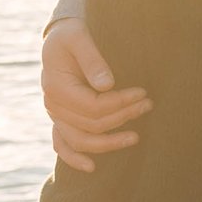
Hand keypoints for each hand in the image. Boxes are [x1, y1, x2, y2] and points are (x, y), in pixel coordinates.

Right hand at [43, 18, 149, 173]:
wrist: (59, 38)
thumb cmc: (71, 34)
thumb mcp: (79, 36)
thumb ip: (92, 58)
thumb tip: (107, 85)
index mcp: (57, 86)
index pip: (93, 106)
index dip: (120, 103)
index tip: (143, 93)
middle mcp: (53, 105)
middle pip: (92, 124)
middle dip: (123, 116)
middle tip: (148, 105)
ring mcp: (55, 115)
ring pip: (81, 140)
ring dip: (109, 142)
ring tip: (136, 137)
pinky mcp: (59, 120)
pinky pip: (62, 145)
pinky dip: (74, 158)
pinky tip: (92, 168)